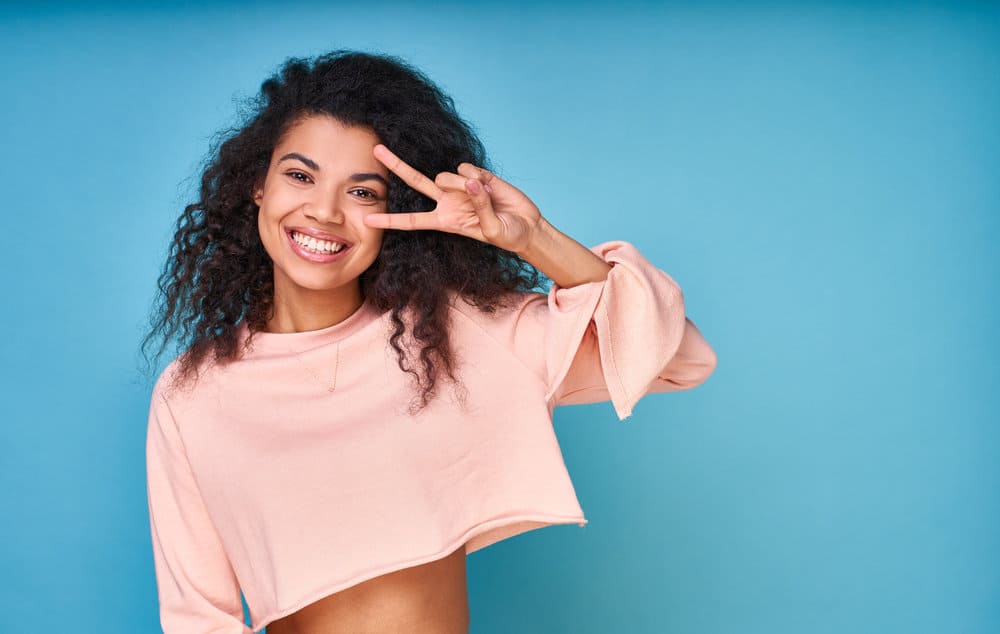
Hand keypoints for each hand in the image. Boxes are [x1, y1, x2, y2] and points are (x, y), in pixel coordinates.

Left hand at [364, 144, 541, 253]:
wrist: (526, 226)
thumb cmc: (506, 235)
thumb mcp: (491, 230)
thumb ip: (479, 206)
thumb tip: (469, 182)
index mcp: (445, 221)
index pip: (412, 221)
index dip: (390, 220)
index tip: (368, 220)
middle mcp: (447, 201)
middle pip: (415, 181)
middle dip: (396, 165)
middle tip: (376, 149)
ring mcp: (460, 186)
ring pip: (444, 175)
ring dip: (460, 185)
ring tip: (483, 197)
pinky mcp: (476, 174)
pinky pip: (466, 168)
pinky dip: (477, 177)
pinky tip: (490, 186)